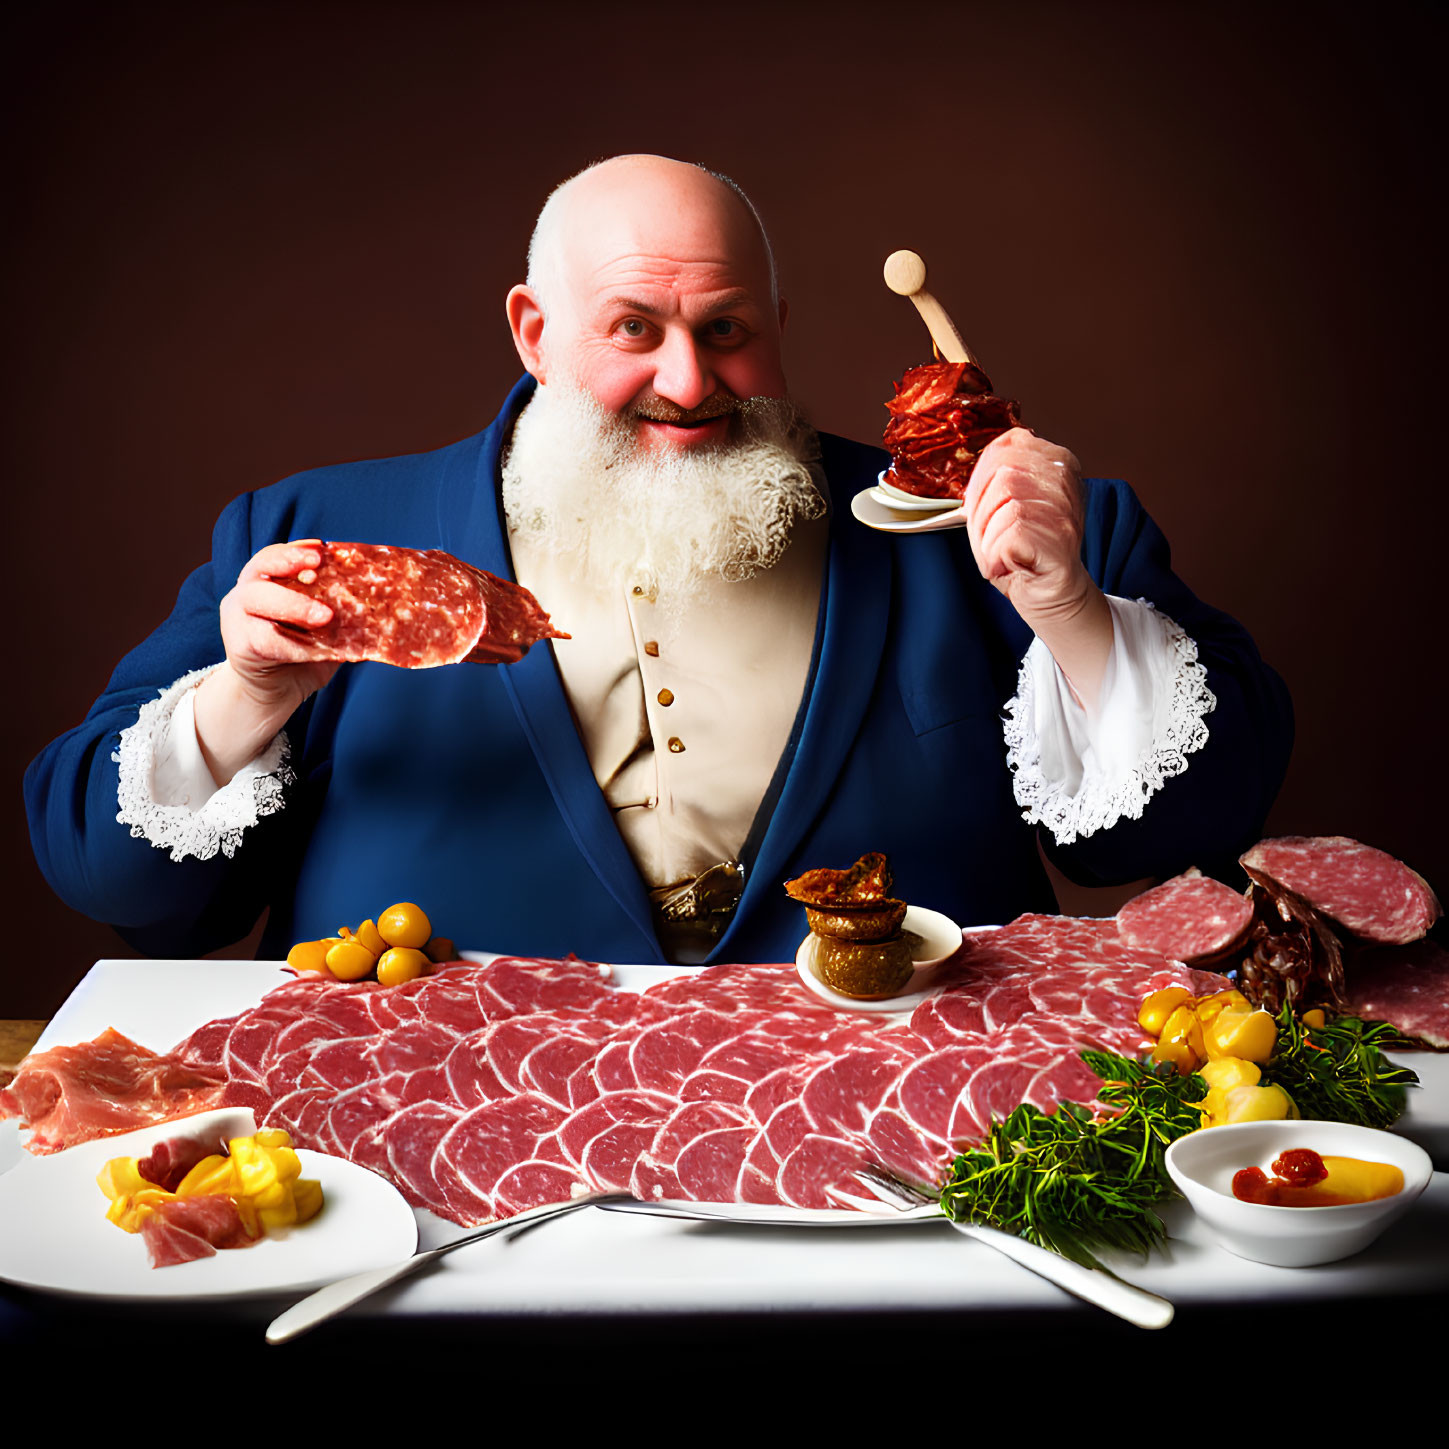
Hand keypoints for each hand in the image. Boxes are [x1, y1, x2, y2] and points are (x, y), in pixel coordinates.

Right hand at [194, 541, 339, 784]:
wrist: (275, 694)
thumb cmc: (303, 654)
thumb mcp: (327, 631)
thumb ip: (344, 616)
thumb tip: (386, 609)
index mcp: (268, 581)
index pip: (277, 555)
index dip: (296, 549)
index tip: (321, 547)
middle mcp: (247, 593)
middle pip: (261, 568)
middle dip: (289, 563)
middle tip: (318, 568)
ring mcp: (237, 618)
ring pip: (258, 599)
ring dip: (294, 605)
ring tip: (325, 616)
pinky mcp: (239, 646)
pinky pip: (265, 639)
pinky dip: (293, 645)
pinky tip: (314, 650)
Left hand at [963, 430, 1112, 706]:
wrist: (1049, 595)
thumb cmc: (1021, 551)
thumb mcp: (1004, 504)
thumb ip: (996, 474)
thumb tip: (983, 455)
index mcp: (1058, 462)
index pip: (1008, 444)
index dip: (983, 476)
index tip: (983, 502)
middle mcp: (1067, 481)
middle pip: (1003, 473)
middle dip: (983, 509)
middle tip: (993, 535)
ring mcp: (1066, 510)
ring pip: (1005, 503)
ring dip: (989, 535)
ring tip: (1003, 550)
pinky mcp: (1059, 540)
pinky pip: (1008, 536)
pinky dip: (996, 555)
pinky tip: (1009, 563)